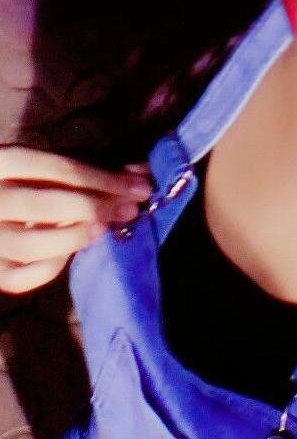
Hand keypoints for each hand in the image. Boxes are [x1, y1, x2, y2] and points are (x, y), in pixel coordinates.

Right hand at [0, 147, 152, 293]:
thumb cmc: (26, 182)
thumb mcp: (47, 167)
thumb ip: (89, 170)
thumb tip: (140, 175)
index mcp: (0, 161)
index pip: (57, 168)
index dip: (104, 179)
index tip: (140, 187)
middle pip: (46, 205)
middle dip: (96, 208)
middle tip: (129, 210)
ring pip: (32, 245)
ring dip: (77, 236)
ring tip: (104, 228)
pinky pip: (24, 277)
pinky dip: (53, 266)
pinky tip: (71, 251)